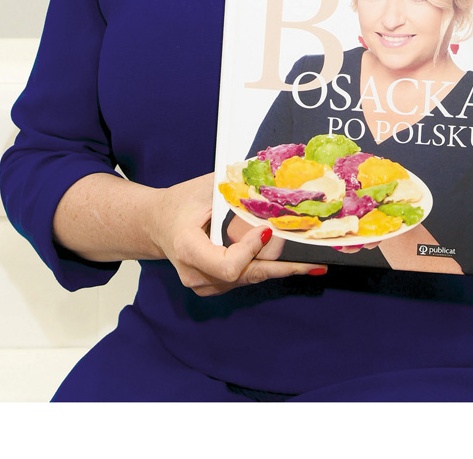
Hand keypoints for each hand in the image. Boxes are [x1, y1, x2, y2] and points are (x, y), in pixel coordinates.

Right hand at [150, 174, 324, 296]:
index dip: (251, 250)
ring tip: (302, 255)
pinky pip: (247, 279)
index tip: (266, 230)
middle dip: (281, 265)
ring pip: (251, 278)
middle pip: (248, 275)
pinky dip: (265, 265)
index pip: (229, 264)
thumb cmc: (183, 202)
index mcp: (188, 248)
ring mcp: (204, 287)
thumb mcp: (207, 188)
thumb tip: (274, 183)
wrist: (158, 223)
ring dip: (275, 263)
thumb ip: (237, 188)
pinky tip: (284, 258)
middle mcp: (195, 275)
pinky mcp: (214, 289)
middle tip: (314, 262)